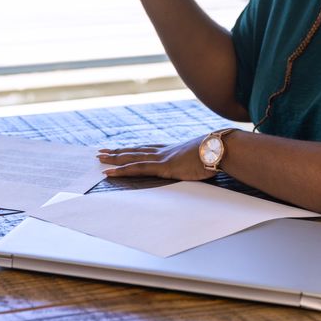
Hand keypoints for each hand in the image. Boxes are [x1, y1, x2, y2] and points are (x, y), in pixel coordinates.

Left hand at [97, 136, 211, 180]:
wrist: (220, 148)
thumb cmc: (218, 153)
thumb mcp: (205, 158)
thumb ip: (199, 161)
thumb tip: (205, 164)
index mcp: (173, 150)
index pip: (147, 148)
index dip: (134, 148)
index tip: (122, 148)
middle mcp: (163, 151)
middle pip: (135, 151)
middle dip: (118, 152)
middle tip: (102, 151)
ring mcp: (161, 158)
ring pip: (131, 158)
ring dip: (114, 159)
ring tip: (99, 158)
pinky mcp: (162, 167)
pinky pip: (136, 169)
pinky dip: (120, 170)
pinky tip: (109, 172)